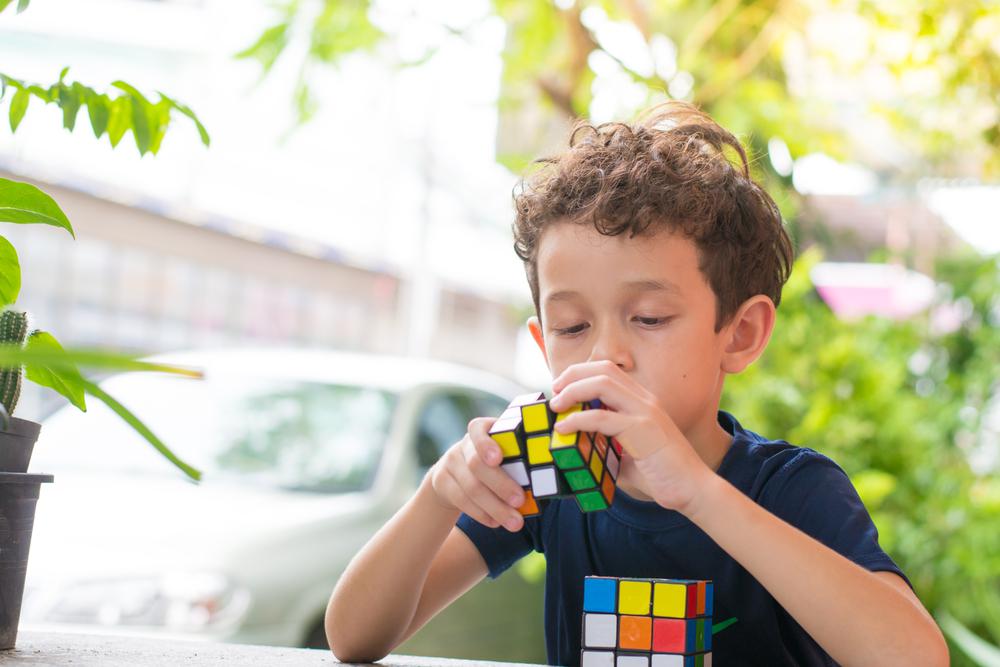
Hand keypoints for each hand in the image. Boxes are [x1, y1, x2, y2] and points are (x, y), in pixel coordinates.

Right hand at [425, 417, 527, 531]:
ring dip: (495, 507)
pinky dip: (481, 514)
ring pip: (470, 487)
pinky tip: (496, 523)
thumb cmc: (491, 464)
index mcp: (482, 430)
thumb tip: (546, 479)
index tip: (498, 458)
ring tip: (515, 523)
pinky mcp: (441, 482)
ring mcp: (450, 462)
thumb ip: (517, 457)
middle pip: (477, 464)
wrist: (452, 474)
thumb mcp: (501, 452)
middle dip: (500, 485)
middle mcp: (463, 444)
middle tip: (520, 501)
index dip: (486, 444)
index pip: (478, 429)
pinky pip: (461, 500)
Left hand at [549, 360, 710, 514]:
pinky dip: (578, 420)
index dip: (581, 373)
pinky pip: (603, 418)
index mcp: (642, 401)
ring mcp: (646, 412)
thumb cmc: (661, 474)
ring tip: (556, 407)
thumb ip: (606, 447)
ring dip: (572, 392)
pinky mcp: (643, 431)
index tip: (561, 387)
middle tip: (553, 391)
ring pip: (602, 384)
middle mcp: (645, 400)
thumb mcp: (627, 455)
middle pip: (604, 369)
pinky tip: (564, 429)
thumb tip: (577, 450)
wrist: (693, 489)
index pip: (609, 370)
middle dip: (572, 375)